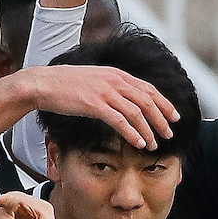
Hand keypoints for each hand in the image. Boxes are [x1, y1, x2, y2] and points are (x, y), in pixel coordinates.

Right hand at [17, 63, 175, 151]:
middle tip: (170, 134)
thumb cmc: (65, 85)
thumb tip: (122, 99)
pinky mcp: (95, 104)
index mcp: (116, 74)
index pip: (148, 88)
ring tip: (155, 144)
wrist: (43, 83)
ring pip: (137, 112)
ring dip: (149, 130)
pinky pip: (120, 121)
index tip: (173, 116)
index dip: (164, 103)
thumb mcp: (93, 80)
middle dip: (162, 119)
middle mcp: (115, 81)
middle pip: (147, 100)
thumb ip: (110, 87)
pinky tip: (139, 143)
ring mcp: (105, 92)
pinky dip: (132, 133)